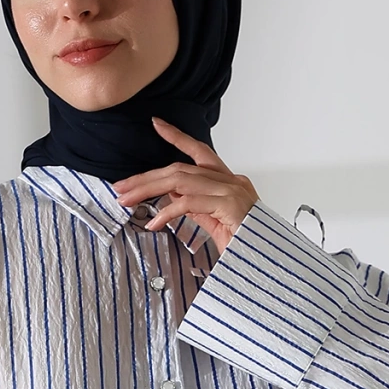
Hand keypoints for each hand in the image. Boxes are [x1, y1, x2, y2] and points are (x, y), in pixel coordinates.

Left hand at [112, 117, 258, 253]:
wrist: (266, 263)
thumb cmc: (245, 245)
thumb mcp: (214, 222)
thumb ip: (196, 207)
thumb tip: (171, 199)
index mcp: (228, 182)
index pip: (200, 152)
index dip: (177, 137)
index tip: (157, 125)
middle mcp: (231, 181)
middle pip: (180, 169)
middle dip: (147, 178)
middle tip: (121, 187)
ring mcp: (231, 191)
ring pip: (180, 181)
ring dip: (149, 190)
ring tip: (127, 200)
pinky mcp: (229, 205)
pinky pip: (189, 203)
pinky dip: (168, 212)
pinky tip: (154, 223)